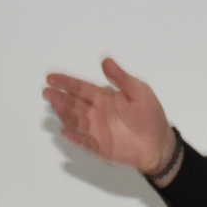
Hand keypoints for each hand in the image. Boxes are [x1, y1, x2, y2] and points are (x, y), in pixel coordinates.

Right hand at [44, 58, 173, 172]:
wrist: (159, 144)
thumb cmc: (151, 116)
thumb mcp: (140, 91)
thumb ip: (121, 78)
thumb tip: (105, 60)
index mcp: (103, 97)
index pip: (80, 87)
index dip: (66, 82)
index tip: (51, 78)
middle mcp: (95, 112)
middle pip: (73, 103)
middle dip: (59, 97)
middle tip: (47, 92)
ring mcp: (96, 130)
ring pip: (75, 120)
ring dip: (64, 114)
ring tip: (54, 106)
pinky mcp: (99, 146)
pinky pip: (83, 141)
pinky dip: (74, 137)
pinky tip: (65, 132)